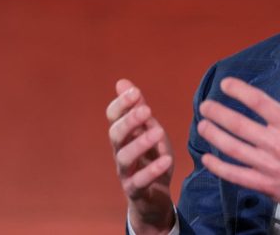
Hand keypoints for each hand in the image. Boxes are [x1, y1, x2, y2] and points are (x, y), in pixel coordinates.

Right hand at [107, 79, 175, 233]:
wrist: (154, 196)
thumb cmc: (151, 158)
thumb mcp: (149, 130)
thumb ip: (138, 109)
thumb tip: (122, 82)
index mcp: (124, 135)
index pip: (113, 117)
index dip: (121, 104)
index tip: (135, 92)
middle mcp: (120, 152)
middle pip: (115, 135)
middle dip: (129, 120)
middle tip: (146, 109)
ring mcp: (126, 172)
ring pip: (124, 157)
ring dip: (140, 143)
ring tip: (158, 131)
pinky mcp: (136, 190)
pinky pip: (140, 181)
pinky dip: (153, 169)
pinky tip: (166, 159)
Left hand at [197, 70, 279, 232]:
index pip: (259, 101)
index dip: (238, 90)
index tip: (226, 84)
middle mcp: (279, 145)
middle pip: (239, 124)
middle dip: (218, 112)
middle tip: (206, 105)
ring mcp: (270, 167)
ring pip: (233, 149)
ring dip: (214, 135)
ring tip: (202, 125)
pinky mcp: (267, 185)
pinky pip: (236, 175)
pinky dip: (219, 167)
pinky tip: (208, 158)